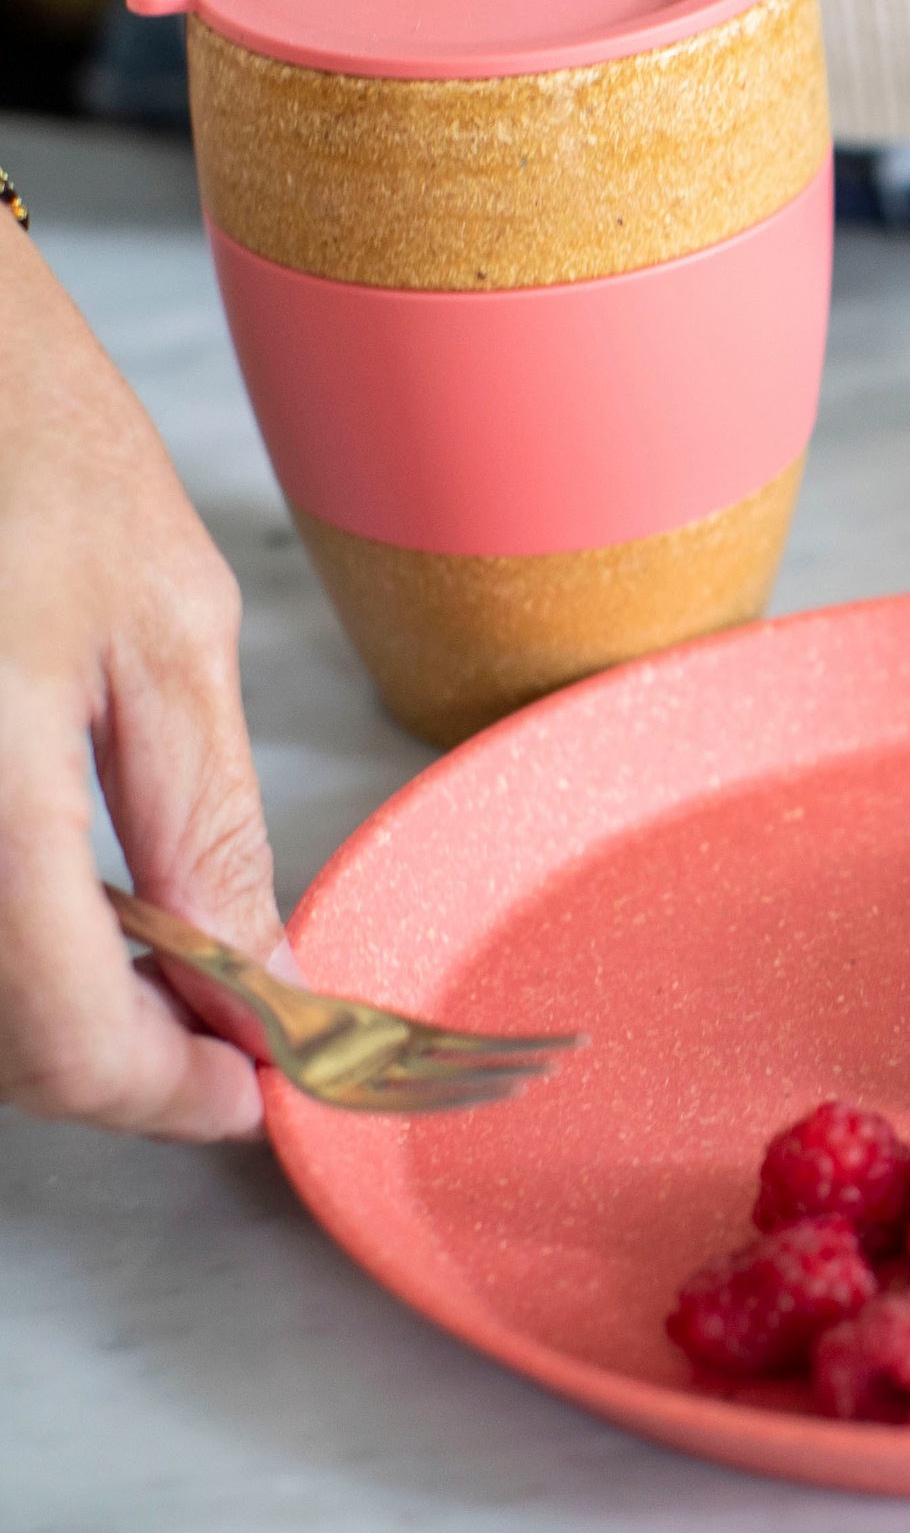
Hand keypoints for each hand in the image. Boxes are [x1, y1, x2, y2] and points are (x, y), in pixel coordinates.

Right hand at [0, 221, 276, 1137]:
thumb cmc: (25, 437)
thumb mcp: (166, 628)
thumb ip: (205, 822)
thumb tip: (260, 970)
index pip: (62, 1044)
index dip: (169, 1096)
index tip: (254, 1090)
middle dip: (112, 1060)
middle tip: (220, 1028)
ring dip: (45, 1011)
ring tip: (152, 961)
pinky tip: (57, 897)